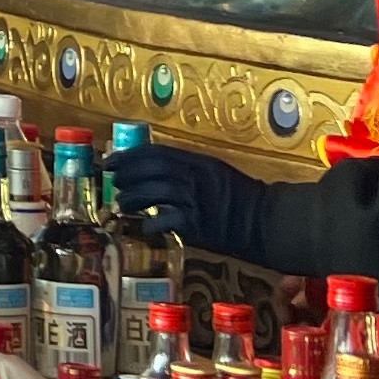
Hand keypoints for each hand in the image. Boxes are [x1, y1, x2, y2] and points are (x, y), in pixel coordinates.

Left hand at [107, 144, 269, 262]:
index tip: (110, 161)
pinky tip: (145, 226)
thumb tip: (152, 170)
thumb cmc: (241, 198)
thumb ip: (188, 169)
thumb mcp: (215, 173)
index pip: (157, 152)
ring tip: (121, 204)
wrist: (267, 222)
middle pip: (152, 170)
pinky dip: (152, 223)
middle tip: (113, 181)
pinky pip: (168, 221)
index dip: (129, 155)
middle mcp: (197, 178)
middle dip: (126, 174)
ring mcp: (198, 201)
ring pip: (155, 193)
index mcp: (200, 162)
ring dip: (132, 198)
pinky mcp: (200, 225)